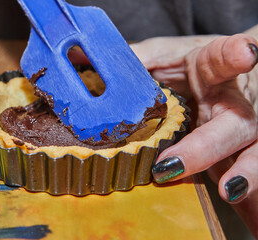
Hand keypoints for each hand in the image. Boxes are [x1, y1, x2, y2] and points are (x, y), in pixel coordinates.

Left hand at [150, 34, 257, 201]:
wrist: (218, 85)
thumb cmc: (187, 68)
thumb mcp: (162, 57)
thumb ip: (134, 59)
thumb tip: (82, 57)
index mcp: (210, 71)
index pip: (221, 60)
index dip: (233, 56)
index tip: (244, 54)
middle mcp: (231, 103)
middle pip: (234, 123)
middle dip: (208, 145)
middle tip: (174, 162)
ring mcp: (238, 133)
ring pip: (251, 152)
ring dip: (244, 174)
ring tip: (228, 190)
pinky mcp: (236, 155)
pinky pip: (242, 172)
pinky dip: (246, 196)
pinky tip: (235, 199)